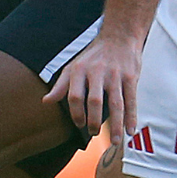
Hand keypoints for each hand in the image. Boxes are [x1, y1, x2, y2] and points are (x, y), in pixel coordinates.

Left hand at [44, 31, 139, 145]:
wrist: (119, 35)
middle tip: (93, 133)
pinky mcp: (130, 77)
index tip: (79, 124)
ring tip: (114, 141)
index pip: (74, 96)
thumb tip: (46, 101)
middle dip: (94, 122)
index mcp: (80, 70)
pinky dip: (131, 117)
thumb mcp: (73, 66)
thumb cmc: (94, 55)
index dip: (76, 113)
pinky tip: (130, 130)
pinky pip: (131, 100)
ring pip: (116, 104)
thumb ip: (60, 85)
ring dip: (115, 125)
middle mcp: (97, 72)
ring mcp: (115, 75)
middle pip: (95, 102)